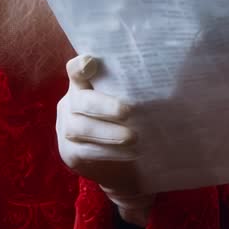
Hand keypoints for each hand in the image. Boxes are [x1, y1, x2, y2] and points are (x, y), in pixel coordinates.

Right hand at [56, 54, 154, 225]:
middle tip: (128, 112)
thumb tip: (161, 72)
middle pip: (81, 101)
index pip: (75, 71)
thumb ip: (132, 89)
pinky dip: (109, 152)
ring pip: (80, 128)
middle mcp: (70, 105)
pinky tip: (130, 152)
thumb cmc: (129, 123)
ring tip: (133, 137)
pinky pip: (86, 151)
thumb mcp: (128, 102)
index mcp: (82, 87)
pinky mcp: (70, 154)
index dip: (80, 66)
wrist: (122, 166)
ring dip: (108, 132)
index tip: (92, 62)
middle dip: (104, 106)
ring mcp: (66, 130)